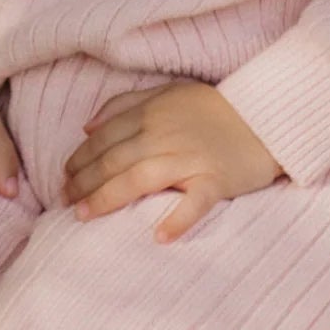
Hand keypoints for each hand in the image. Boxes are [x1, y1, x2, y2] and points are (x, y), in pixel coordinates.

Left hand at [63, 80, 281, 240]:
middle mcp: (163, 135)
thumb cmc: (213, 108)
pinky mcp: (216, 179)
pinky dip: (177, 219)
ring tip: (86, 216)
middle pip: (113, 160)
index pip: (104, 138)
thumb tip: (87, 126)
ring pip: (139, 178)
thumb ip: (125, 104)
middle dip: (84, 182)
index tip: (64, 178)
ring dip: (108, 198)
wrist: (265, 115)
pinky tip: (158, 236)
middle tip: (65, 202)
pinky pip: (195, 202)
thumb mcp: (167, 93)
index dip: (79, 159)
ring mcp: (189, 158)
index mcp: (150, 114)